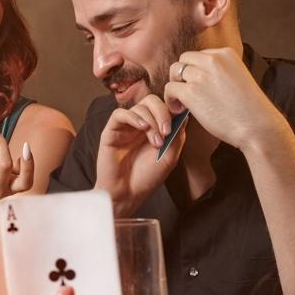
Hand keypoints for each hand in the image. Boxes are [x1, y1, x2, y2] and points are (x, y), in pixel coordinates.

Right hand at [94, 94, 184, 216]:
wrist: (128, 193)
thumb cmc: (147, 177)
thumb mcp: (170, 156)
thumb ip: (177, 135)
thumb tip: (184, 114)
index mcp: (155, 128)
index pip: (164, 106)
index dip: (173, 109)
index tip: (179, 121)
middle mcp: (140, 124)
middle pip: (152, 101)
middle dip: (163, 112)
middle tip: (167, 131)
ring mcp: (126, 127)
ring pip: (138, 107)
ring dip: (151, 120)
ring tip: (156, 141)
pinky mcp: (111, 131)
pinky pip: (119, 114)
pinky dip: (133, 117)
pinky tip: (142, 128)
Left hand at [165, 48, 288, 152]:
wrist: (257, 125)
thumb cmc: (249, 109)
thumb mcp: (237, 78)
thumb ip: (219, 73)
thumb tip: (198, 77)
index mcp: (226, 54)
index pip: (200, 55)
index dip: (196, 71)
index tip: (199, 86)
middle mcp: (213, 60)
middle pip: (184, 59)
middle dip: (182, 75)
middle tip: (187, 92)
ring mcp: (201, 75)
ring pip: (174, 71)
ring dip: (175, 86)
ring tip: (182, 102)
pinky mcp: (191, 92)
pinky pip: (170, 88)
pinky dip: (170, 99)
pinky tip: (179, 110)